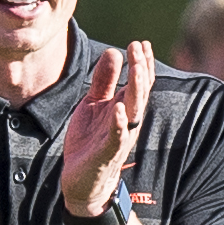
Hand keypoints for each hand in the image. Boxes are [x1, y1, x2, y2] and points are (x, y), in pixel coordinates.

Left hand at [63, 40, 152, 219]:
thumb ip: (104, 80)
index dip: (141, 62)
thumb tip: (115, 52)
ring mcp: (119, 137)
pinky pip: (116, 137)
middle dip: (141, 69)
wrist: (82, 182)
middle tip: (139, 47)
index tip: (140, 42)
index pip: (139, 83)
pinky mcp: (107, 153)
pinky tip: (117, 109)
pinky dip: (118, 124)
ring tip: (136, 68)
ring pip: (133, 110)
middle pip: (139, 92)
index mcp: (124, 108)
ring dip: (136, 89)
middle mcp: (126, 121)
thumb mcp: (93, 104)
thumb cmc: (90, 142)